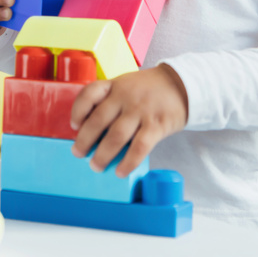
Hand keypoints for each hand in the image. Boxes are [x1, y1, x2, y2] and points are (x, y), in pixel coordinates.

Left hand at [69, 64, 187, 176]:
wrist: (183, 85)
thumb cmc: (149, 89)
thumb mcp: (127, 85)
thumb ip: (110, 100)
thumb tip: (90, 130)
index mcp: (115, 85)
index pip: (90, 93)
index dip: (78, 110)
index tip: (74, 125)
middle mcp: (125, 96)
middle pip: (99, 119)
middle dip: (85, 139)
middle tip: (78, 153)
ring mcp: (141, 110)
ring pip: (116, 136)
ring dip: (103, 154)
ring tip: (96, 166)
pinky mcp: (157, 125)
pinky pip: (139, 147)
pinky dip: (128, 162)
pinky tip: (121, 171)